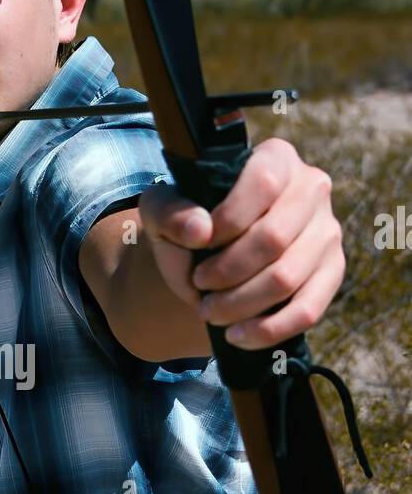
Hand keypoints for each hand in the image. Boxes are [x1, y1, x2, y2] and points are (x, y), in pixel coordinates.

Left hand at [138, 138, 344, 348]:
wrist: (208, 259)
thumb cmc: (188, 225)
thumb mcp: (162, 211)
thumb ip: (169, 212)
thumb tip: (200, 230)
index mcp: (275, 158)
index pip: (263, 183)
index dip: (228, 220)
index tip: (200, 244)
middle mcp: (312, 188)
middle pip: (273, 238)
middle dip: (227, 272)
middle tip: (200, 285)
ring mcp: (327, 231)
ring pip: (287, 278)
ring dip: (240, 304)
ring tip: (211, 310)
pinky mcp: (332, 271)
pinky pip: (309, 309)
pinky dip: (268, 329)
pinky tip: (238, 335)